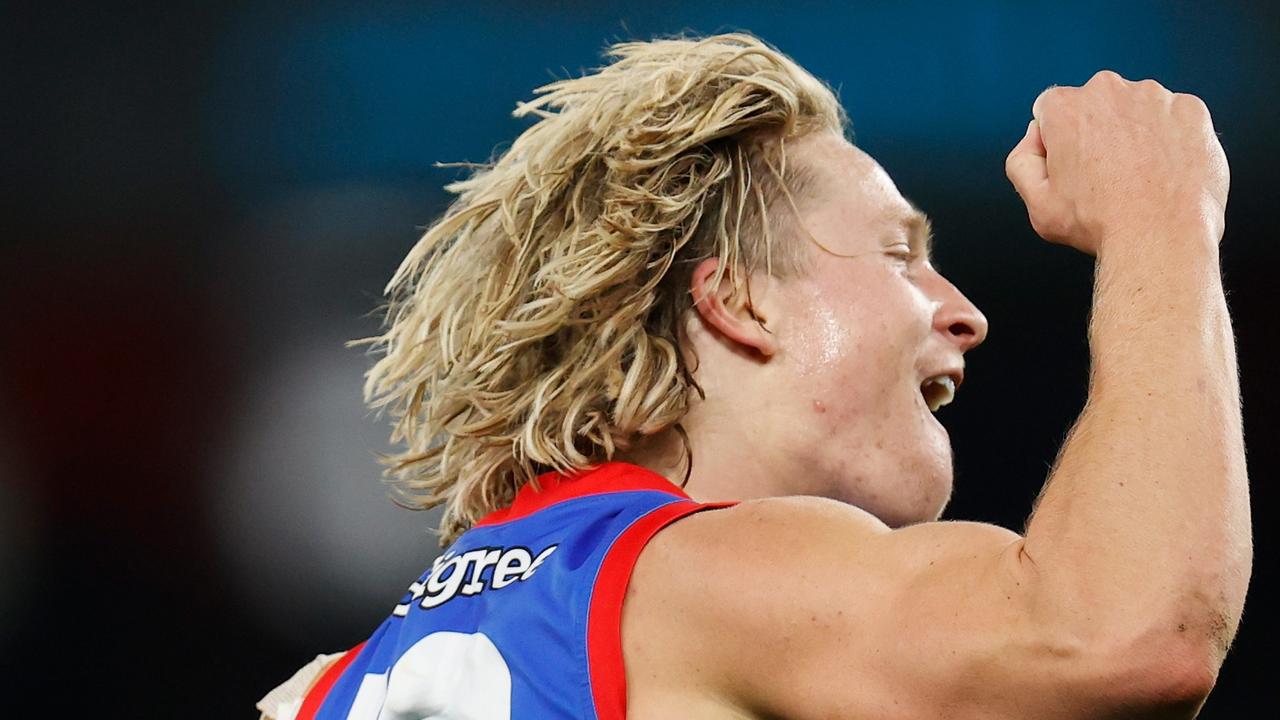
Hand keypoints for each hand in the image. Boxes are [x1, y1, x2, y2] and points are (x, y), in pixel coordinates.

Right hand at [1005, 70, 1228, 255]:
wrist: (1159, 237)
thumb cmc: (1099, 223)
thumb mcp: (1036, 203)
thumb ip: (1021, 161)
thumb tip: (1034, 141)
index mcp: (1065, 108)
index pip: (1050, 111)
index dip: (1056, 142)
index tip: (1071, 169)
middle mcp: (1109, 90)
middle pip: (1094, 105)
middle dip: (1096, 132)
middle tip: (1105, 176)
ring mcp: (1155, 97)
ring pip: (1136, 109)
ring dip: (1134, 133)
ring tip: (1139, 176)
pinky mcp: (1191, 110)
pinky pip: (1174, 118)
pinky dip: (1170, 138)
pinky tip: (1165, 170)